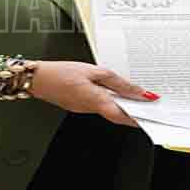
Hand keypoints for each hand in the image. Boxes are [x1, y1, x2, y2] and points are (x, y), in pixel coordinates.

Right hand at [30, 61, 157, 125]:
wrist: (38, 79)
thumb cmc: (62, 73)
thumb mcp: (94, 71)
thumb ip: (117, 82)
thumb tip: (137, 92)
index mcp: (96, 101)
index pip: (123, 116)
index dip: (138, 119)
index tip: (151, 117)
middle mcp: (91, 109)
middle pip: (117, 114)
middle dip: (133, 112)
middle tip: (149, 106)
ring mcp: (83, 109)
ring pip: (108, 110)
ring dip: (122, 106)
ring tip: (136, 97)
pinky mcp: (79, 106)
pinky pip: (99, 106)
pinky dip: (109, 101)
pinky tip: (114, 93)